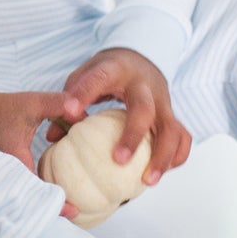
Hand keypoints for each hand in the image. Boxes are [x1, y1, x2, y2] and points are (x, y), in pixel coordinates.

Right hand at [0, 90, 82, 219]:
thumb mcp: (30, 103)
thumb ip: (56, 104)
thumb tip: (79, 111)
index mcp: (15, 161)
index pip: (38, 191)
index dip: (57, 204)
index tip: (75, 211)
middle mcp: (6, 174)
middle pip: (33, 201)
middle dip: (54, 208)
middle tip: (77, 212)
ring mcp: (3, 176)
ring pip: (27, 195)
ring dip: (44, 200)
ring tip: (68, 204)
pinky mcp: (3, 173)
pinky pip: (22, 187)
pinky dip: (36, 190)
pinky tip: (50, 186)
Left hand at [43, 47, 190, 185]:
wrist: (141, 56)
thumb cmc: (108, 72)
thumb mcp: (84, 75)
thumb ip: (70, 100)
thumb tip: (54, 138)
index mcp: (115, 70)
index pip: (99, 78)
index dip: (84, 94)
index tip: (70, 111)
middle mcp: (143, 86)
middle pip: (144, 108)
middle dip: (133, 135)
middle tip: (119, 160)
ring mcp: (162, 100)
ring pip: (172, 128)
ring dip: (162, 156)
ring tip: (147, 181)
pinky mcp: (172, 114)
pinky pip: (183, 137)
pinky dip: (177, 156)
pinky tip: (161, 173)